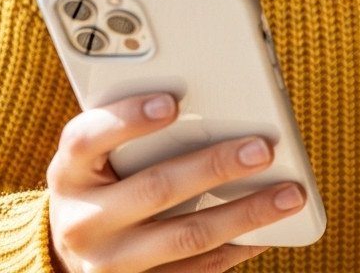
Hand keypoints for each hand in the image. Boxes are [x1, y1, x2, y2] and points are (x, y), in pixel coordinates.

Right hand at [46, 93, 305, 272]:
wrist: (70, 252)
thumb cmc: (103, 181)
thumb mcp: (99, 155)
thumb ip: (138, 131)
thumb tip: (218, 106)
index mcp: (69, 173)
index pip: (87, 140)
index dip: (127, 119)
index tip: (172, 102)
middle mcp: (83, 220)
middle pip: (155, 189)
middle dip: (215, 167)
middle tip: (263, 149)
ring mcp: (109, 263)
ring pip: (186, 236)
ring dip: (245, 213)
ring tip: (290, 194)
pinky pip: (197, 270)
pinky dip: (238, 247)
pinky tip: (270, 230)